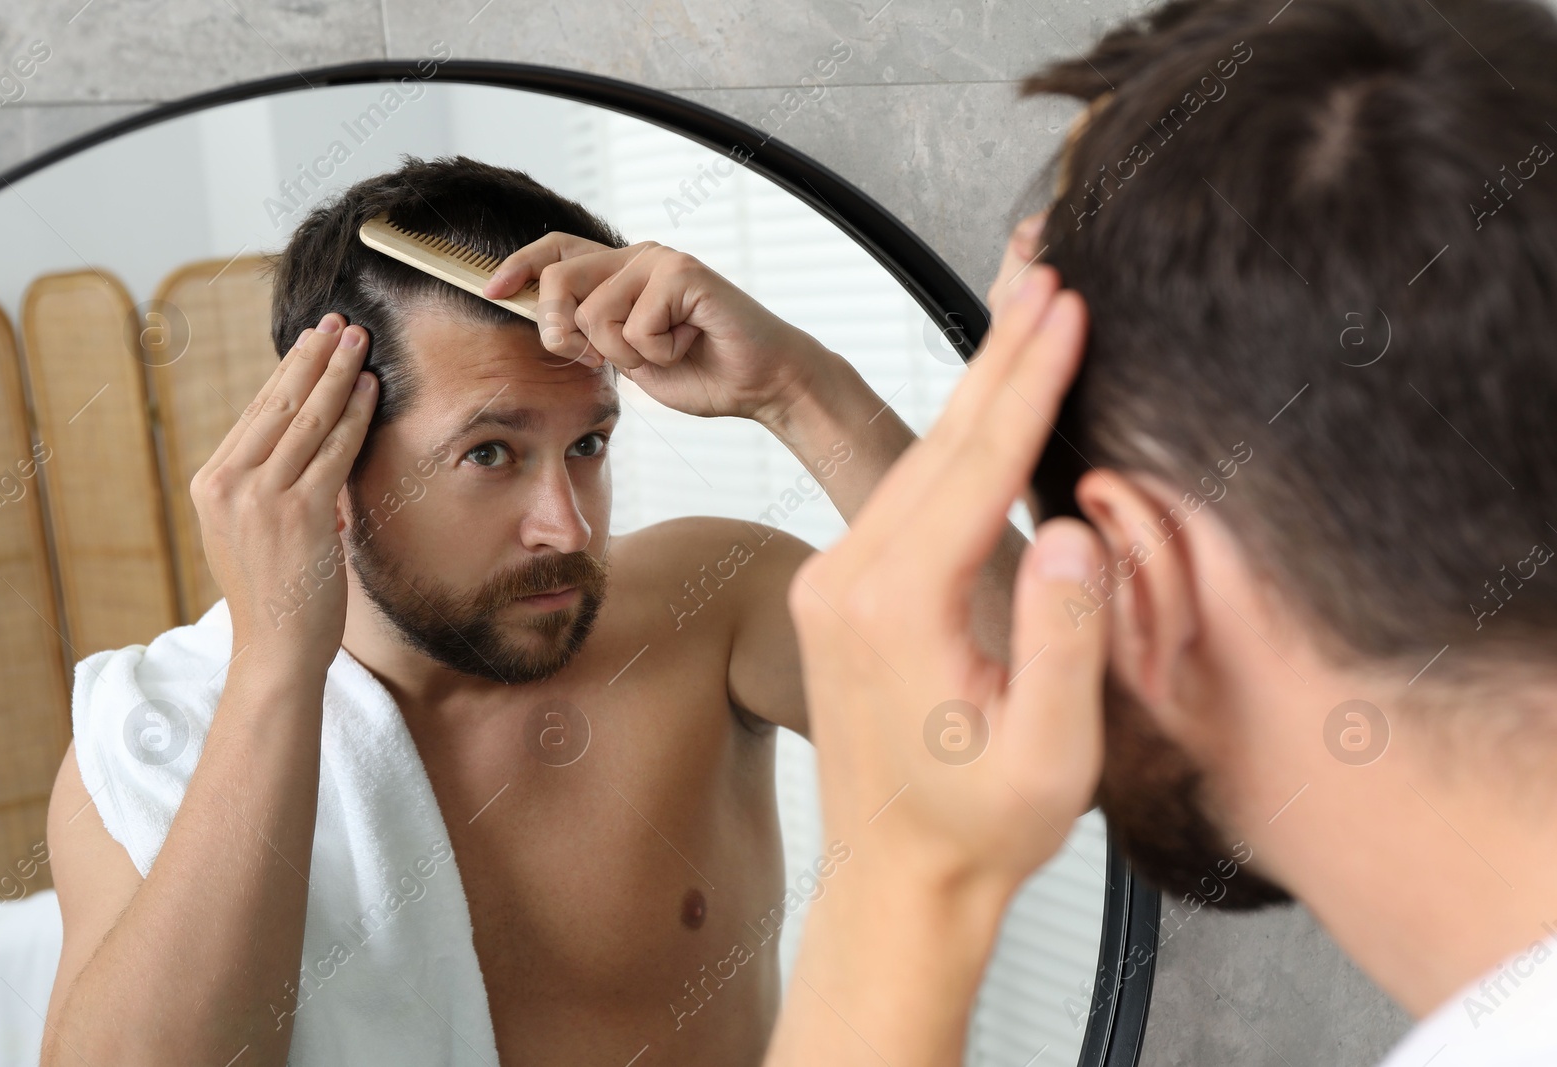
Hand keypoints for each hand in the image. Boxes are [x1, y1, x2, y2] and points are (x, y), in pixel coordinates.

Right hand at [190, 313, 376, 669]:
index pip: (254, 415)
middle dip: (312, 357)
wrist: (275, 648)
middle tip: (339, 323)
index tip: (311, 341)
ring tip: (360, 342)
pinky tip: (370, 389)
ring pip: (307, 419)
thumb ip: (269, 485)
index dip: (286, 372)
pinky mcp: (299, 513)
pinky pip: (334, 450)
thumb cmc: (275, 592)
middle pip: (276, 404)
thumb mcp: (252, 529)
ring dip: (338, 374)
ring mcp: (261, 498)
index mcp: (211, 483)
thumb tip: (307, 441)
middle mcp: (227, 485)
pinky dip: (354, 415)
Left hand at [483, 232, 829, 425]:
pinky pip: (635, 325)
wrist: (761, 383)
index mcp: (622, 272)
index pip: (556, 251)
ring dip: (627, 354)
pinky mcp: (682, 272)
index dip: (518, 268)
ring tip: (667, 350)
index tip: (490, 291)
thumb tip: (550, 327)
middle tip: (601, 359)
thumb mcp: (630, 359)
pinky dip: (658, 353)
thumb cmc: (703, 372)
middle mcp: (637, 256)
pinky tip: (689, 342)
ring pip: (595, 313)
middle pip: (558, 279)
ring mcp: (659, 260)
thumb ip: (593, 338)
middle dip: (562, 330)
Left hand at [784, 235, 1108, 906]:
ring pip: (916, 461)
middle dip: (1001, 356)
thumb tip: (1076, 527)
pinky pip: (901, 496)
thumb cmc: (980, 829)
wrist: (896, 877)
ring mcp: (834, 581)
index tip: (1069, 306)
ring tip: (1026, 318)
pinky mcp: (840, 591)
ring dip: (975, 391)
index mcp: (896, 606)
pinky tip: (984, 412)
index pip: (976, 465)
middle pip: (939, 443)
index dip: (1031, 381)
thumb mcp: (1051, 758)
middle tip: (1047, 271)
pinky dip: (951, 444)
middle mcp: (847, 578)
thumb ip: (1066, 642)